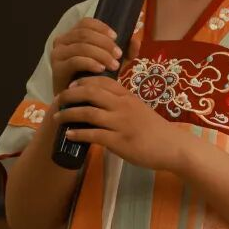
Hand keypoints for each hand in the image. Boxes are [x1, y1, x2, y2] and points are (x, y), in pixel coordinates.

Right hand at [49, 18, 122, 96]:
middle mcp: (62, 41)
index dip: (101, 27)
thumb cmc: (94, 77)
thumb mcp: (113, 61)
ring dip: (100, 54)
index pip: (86, 22)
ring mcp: (57, 54)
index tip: (116, 37)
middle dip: (105, 43)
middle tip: (118, 54)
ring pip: (81, 46)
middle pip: (84, 34)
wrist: (78, 100)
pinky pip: (75, 61)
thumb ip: (126, 51)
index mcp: (73, 34)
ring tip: (114, 65)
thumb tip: (135, 40)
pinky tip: (101, 69)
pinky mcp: (57, 68)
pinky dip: (90, 63)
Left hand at [53, 76, 181, 171]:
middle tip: (58, 100)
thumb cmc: (155, 129)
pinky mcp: (119, 141)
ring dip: (69, 114)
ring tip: (57, 117)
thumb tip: (101, 105)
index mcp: (127, 96)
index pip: (102, 81)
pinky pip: (94, 134)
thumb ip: (122, 104)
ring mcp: (120, 123)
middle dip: (70, 95)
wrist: (172, 146)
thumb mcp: (139, 109)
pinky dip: (79, 133)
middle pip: (90, 93)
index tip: (71, 85)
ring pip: (88, 112)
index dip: (83, 81)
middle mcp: (122, 106)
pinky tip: (69, 134)